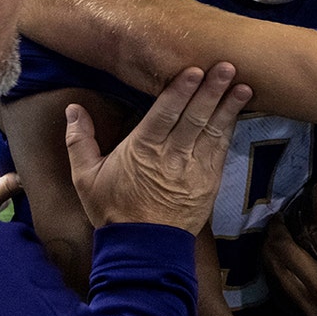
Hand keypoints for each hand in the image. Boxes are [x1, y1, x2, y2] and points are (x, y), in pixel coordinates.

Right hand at [66, 62, 250, 234]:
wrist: (142, 249)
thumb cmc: (113, 210)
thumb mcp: (85, 177)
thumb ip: (79, 140)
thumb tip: (72, 108)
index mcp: (142, 149)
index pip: (165, 114)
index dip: (181, 91)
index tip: (195, 71)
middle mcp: (172, 156)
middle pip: (194, 118)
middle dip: (212, 91)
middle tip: (227, 67)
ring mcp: (194, 169)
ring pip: (213, 131)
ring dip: (228, 107)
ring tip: (244, 86)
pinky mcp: (209, 182)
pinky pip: (221, 150)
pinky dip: (230, 130)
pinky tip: (238, 112)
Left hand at [263, 184, 316, 315]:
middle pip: (287, 249)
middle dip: (279, 226)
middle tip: (279, 212)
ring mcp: (314, 303)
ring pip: (278, 271)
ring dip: (271, 248)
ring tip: (271, 233)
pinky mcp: (311, 315)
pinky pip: (284, 289)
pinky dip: (275, 271)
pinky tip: (276, 261)